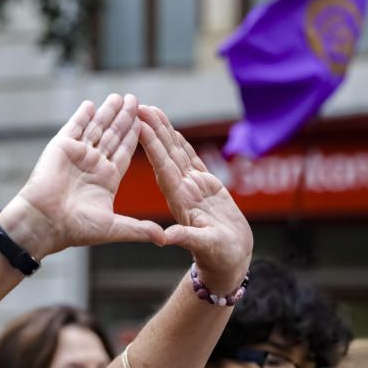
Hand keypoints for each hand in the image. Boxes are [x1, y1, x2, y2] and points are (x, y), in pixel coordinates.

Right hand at [12, 94, 165, 254]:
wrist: (44, 223)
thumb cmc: (75, 228)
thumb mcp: (113, 228)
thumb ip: (139, 229)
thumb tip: (164, 239)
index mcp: (106, 179)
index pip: (125, 152)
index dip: (135, 137)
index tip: (147, 123)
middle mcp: (93, 164)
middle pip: (113, 135)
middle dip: (125, 118)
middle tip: (137, 101)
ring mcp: (77, 154)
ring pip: (96, 128)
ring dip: (108, 112)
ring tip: (120, 97)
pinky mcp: (61, 147)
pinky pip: (74, 127)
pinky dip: (82, 115)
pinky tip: (91, 104)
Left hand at [138, 105, 251, 294]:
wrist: (230, 261)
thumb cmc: (220, 257)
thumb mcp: (205, 247)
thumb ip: (187, 239)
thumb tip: (166, 237)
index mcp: (180, 201)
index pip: (163, 168)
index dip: (151, 146)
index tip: (138, 126)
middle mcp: (182, 191)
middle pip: (165, 155)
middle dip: (152, 130)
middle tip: (137, 107)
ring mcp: (193, 188)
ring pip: (176, 154)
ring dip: (163, 132)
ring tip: (150, 110)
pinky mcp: (206, 187)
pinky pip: (192, 161)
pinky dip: (182, 145)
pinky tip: (173, 131)